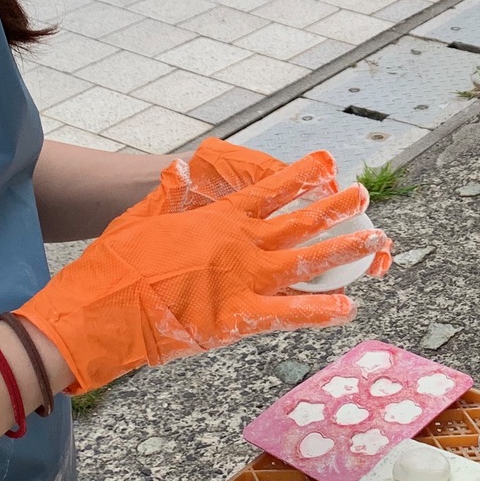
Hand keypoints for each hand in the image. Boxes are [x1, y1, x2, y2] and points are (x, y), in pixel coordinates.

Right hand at [16, 153, 387, 392]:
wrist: (103, 307)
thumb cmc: (117, 262)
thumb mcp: (144, 215)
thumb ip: (170, 193)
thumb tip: (179, 167)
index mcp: (219, 218)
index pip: (270, 190)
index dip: (301, 176)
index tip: (328, 162)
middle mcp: (240, 245)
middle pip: (300, 223)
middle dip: (336, 209)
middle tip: (365, 196)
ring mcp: (244, 280)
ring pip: (307, 262)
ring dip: (344, 251)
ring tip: (376, 242)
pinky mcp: (239, 318)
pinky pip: (291, 314)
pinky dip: (321, 311)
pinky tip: (348, 307)